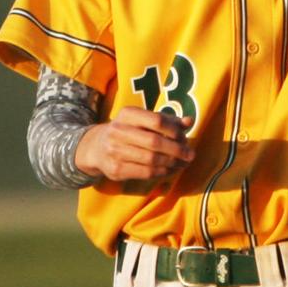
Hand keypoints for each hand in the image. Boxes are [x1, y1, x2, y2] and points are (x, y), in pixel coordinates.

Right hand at [75, 107, 194, 180]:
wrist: (97, 147)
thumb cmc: (131, 130)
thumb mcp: (145, 120)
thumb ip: (168, 121)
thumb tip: (189, 122)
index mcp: (128, 114)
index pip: (157, 120)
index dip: (174, 130)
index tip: (185, 138)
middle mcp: (118, 130)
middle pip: (154, 142)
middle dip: (177, 150)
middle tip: (191, 155)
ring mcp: (114, 151)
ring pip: (151, 159)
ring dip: (172, 163)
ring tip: (183, 164)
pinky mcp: (115, 169)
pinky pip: (145, 172)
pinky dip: (162, 172)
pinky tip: (170, 170)